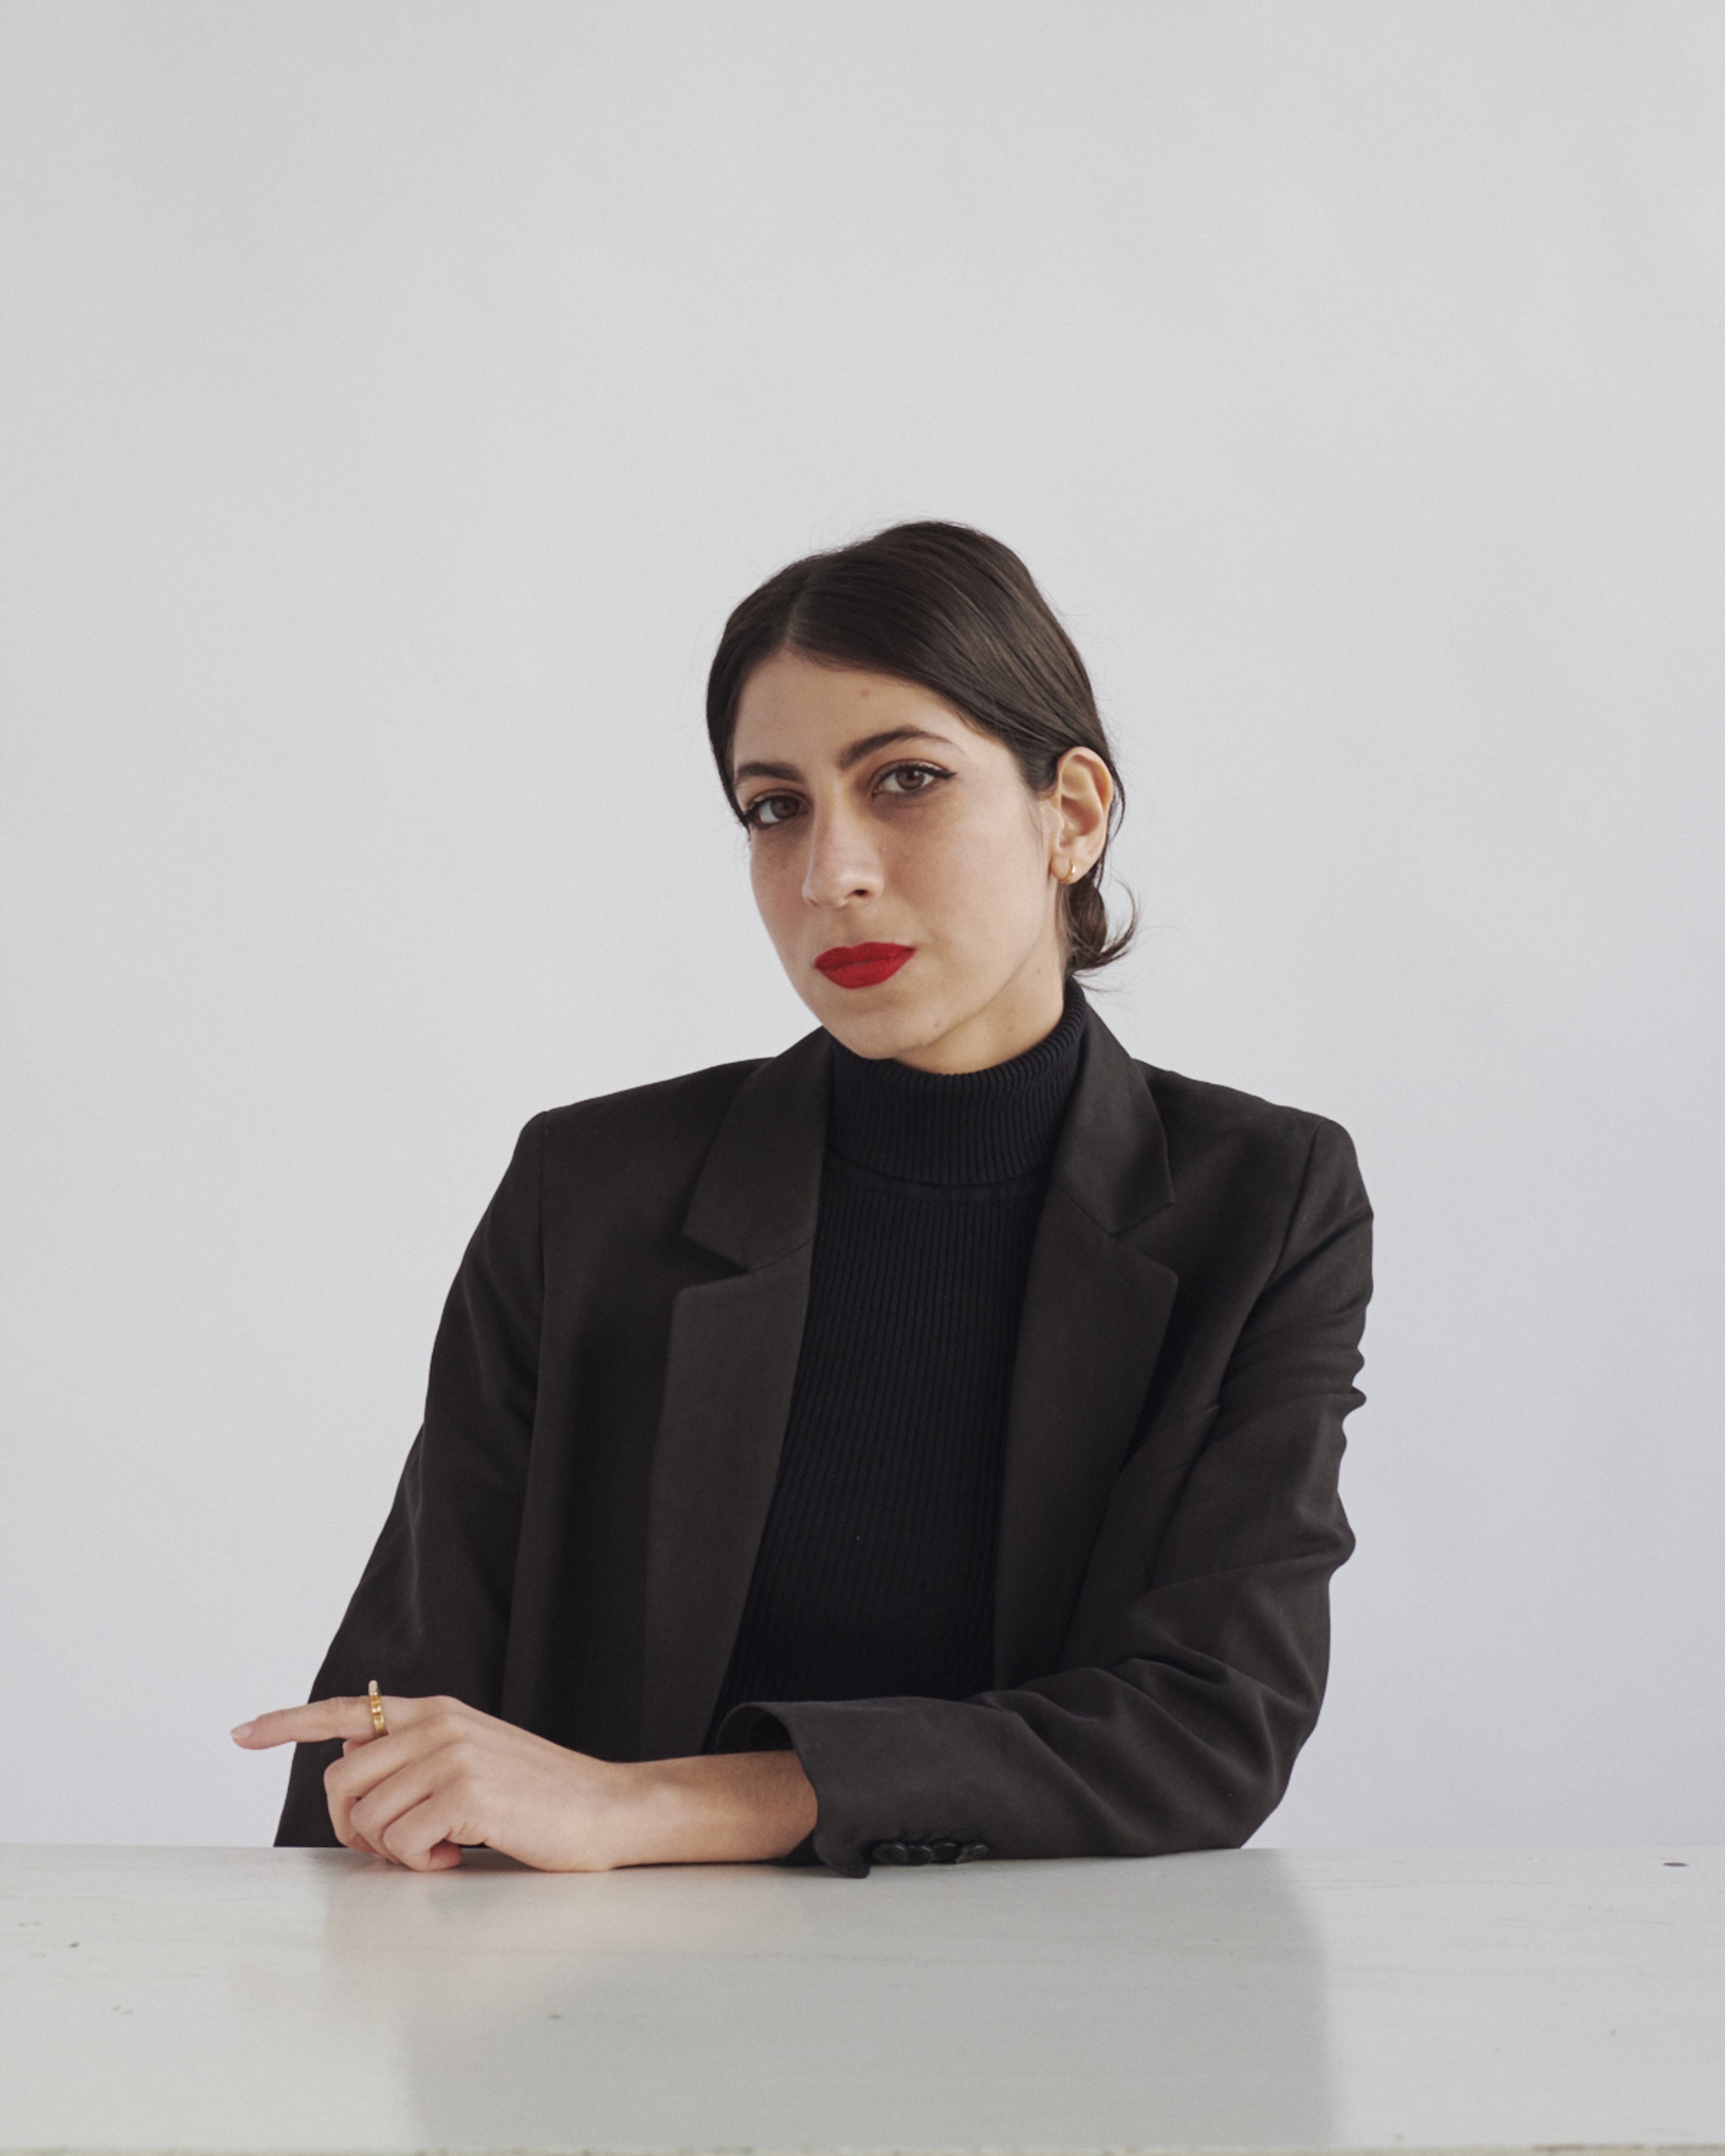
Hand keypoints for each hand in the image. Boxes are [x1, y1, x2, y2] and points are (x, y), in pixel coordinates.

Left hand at [231, 1694, 817, 1872]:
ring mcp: (452, 1754)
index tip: (241, 1733)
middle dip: (353, 1827)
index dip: (286, 1723)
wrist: (606, 1809)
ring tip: (444, 1848)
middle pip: (341, 1780)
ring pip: (368, 1819)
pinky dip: (424, 1863)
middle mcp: (438, 1723)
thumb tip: (353, 1761)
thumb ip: (415, 1754)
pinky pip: (403, 1843)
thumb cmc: (538, 1795)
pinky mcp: (467, 1792)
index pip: (346, 1709)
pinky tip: (461, 1855)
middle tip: (401, 1846)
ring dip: (396, 1851)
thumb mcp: (471, 1758)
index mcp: (436, 1711)